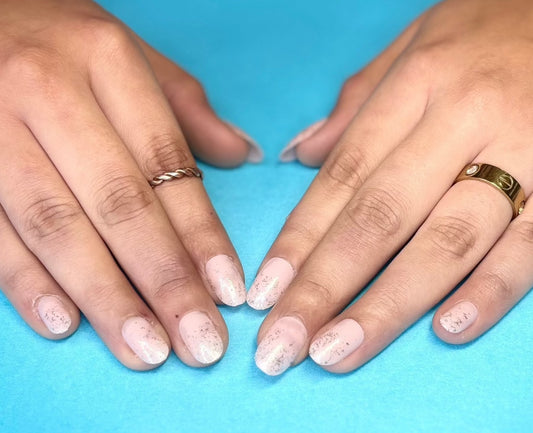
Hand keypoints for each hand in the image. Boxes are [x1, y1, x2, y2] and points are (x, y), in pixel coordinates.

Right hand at [0, 0, 259, 369]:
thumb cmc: (58, 40)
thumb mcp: (126, 53)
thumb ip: (185, 107)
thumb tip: (243, 153)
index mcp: (105, 59)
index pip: (168, 164)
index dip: (201, 234)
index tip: (228, 291)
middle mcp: (47, 91)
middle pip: (119, 205)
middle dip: (164, 282)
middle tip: (199, 342)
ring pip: (58, 228)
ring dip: (106, 298)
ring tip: (146, 349)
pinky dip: (28, 283)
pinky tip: (66, 324)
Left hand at [250, 0, 532, 374]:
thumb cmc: (491, 31)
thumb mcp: (418, 44)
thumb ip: (358, 103)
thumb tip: (299, 154)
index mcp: (420, 84)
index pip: (344, 175)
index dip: (299, 239)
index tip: (265, 292)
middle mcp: (466, 120)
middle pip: (381, 216)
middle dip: (326, 287)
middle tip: (282, 344)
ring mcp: (525, 155)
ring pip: (445, 242)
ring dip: (387, 306)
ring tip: (337, 353)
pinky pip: (528, 249)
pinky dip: (488, 292)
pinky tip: (444, 331)